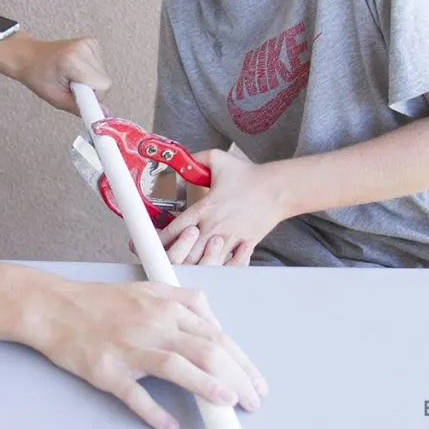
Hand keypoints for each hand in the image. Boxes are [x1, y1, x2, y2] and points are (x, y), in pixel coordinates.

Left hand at [0, 35, 110, 113]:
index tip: (85, 101)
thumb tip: (104, 114)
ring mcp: (88, 43)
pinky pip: (101, 66)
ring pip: (104, 74)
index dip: (93, 96)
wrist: (29, 57)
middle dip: (91, 89)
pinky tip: (76, 69)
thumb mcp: (55, 98)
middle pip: (105, 81)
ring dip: (91, 81)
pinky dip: (91, 72)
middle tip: (71, 86)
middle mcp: (83, 48)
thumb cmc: (37, 74)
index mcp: (72, 60)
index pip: (103, 85)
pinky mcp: (91, 43)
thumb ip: (81, 107)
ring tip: (71, 76)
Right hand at [30, 279, 267, 428]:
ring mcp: (128, 348)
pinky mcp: (106, 370)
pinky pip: (133, 393)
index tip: (255, 381)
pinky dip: (154, 412)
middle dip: (236, 377)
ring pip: (175, 366)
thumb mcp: (147, 289)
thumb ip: (184, 301)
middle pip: (204, 349)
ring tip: (229, 403)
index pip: (215, 334)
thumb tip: (214, 322)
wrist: (53, 307)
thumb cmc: (100, 301)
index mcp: (164, 307)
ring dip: (207, 385)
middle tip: (253, 400)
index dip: (242, 360)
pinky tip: (171, 425)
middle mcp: (151, 325)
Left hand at [158, 151, 290, 265]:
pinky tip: (212, 266)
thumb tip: (181, 159)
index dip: (159, 240)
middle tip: (166, 259)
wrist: (277, 188)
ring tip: (187, 265)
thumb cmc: (248, 176)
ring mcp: (230, 239)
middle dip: (174, 259)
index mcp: (204, 208)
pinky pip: (228, 266)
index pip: (173, 230)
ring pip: (206, 265)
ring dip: (195, 266)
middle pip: (186, 254)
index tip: (151, 244)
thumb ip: (195, 159)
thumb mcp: (217, 159)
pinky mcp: (244, 246)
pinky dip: (219, 269)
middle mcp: (214, 227)